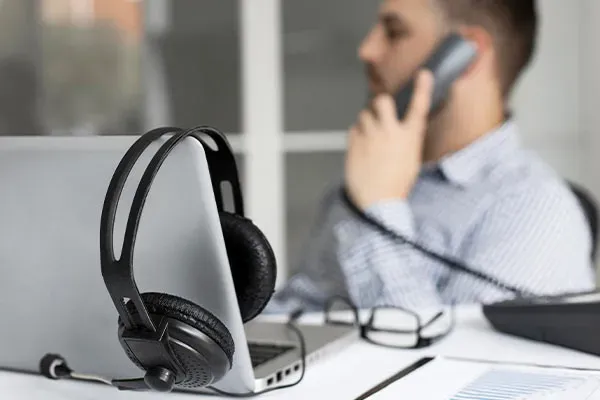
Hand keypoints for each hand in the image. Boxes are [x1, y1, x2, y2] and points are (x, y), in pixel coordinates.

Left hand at [344, 70, 433, 209]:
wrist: (378, 203)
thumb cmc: (396, 185)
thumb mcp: (411, 160)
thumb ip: (405, 140)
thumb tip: (398, 131)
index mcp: (410, 137)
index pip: (419, 106)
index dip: (422, 88)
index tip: (424, 74)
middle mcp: (390, 132)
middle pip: (382, 101)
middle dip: (379, 104)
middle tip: (379, 114)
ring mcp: (370, 136)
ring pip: (364, 114)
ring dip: (367, 122)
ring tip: (370, 139)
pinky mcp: (354, 143)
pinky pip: (353, 129)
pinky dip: (357, 134)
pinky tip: (362, 148)